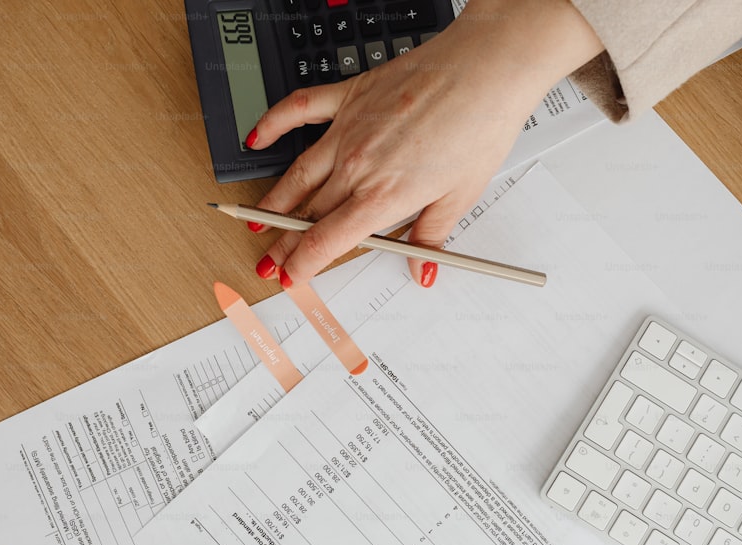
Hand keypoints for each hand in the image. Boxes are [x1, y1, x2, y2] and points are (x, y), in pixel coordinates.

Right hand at [245, 0, 602, 286]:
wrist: (485, 70)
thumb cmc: (478, 127)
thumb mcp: (461, 196)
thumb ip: (431, 237)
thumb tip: (423, 268)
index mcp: (383, 196)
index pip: (327, 240)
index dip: (303, 264)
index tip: (290, 277)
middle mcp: (357, 165)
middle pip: (308, 213)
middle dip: (284, 244)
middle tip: (267, 261)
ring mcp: (348, 129)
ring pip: (298, 173)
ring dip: (274, 202)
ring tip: (256, 220)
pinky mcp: (350, 97)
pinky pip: (299, 109)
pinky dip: (273, 124)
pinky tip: (257, 138)